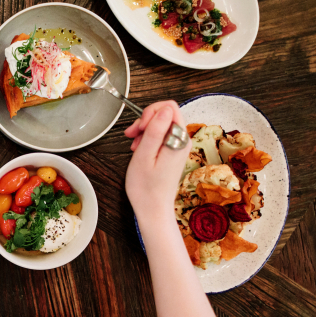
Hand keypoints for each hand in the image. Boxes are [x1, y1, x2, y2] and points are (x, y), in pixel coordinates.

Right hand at [124, 100, 190, 227]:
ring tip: (134, 145)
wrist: (153, 209)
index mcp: (178, 140)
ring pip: (162, 123)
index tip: (139, 128)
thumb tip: (163, 109)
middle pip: (166, 113)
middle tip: (132, 135)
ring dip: (145, 129)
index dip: (150, 113)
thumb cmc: (145, 188)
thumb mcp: (144, 156)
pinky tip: (139, 149)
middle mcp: (183, 140)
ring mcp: (179, 146)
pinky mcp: (174, 151)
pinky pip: (162, 135)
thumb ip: (155, 130)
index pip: (169, 107)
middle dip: (146, 120)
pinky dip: (148, 138)